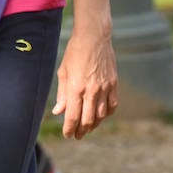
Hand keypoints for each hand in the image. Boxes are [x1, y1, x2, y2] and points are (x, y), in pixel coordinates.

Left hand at [51, 23, 118, 138]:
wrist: (94, 37)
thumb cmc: (74, 53)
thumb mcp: (63, 71)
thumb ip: (62, 94)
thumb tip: (58, 112)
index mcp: (76, 88)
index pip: (72, 116)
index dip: (69, 128)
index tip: (67, 134)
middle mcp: (91, 91)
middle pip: (87, 120)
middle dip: (81, 131)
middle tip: (77, 135)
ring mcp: (105, 88)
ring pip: (101, 116)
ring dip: (94, 125)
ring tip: (87, 128)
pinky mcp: (114, 84)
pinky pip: (112, 106)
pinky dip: (107, 114)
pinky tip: (101, 116)